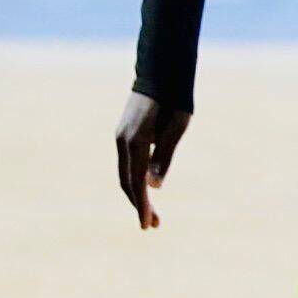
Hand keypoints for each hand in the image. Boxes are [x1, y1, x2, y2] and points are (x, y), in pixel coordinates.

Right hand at [115, 92, 190, 229]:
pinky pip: (126, 163)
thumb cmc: (175, 101)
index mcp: (136, 141)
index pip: (136, 181)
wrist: (162, 72)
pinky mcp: (124, 134)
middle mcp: (122, 141)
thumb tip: (154, 186)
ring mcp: (120, 137)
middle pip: (126, 181)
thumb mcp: (177, 129)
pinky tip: (144, 189)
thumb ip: (164, 157)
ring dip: (136, 194)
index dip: (141, 205)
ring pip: (124, 173)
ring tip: (151, 213)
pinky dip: (133, 180)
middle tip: (153, 225)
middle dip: (138, 204)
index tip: (147, 224)